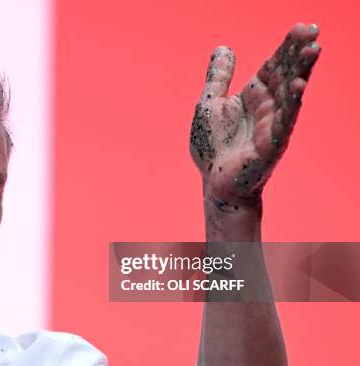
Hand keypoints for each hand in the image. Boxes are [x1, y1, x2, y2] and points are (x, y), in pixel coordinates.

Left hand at [190, 23, 320, 210]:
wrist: (214, 181)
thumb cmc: (213, 146)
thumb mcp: (210, 104)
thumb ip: (218, 77)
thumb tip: (224, 48)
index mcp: (254, 95)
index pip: (275, 65)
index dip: (287, 46)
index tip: (302, 26)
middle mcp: (268, 107)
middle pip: (287, 74)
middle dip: (298, 53)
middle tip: (311, 30)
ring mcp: (273, 124)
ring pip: (290, 94)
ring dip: (301, 72)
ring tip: (312, 50)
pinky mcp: (271, 144)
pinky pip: (283, 122)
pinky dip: (291, 105)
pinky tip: (300, 87)